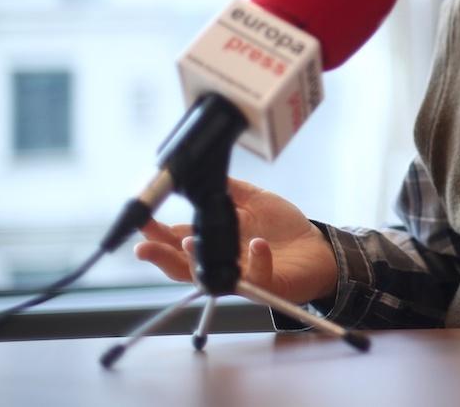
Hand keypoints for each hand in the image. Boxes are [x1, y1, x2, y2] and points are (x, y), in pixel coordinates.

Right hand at [135, 178, 338, 305]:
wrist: (317, 248)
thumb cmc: (282, 229)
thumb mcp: (255, 202)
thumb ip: (230, 192)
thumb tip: (207, 175)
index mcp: (217, 243)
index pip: (178, 241)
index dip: (158, 234)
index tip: (142, 221)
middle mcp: (223, 262)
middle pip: (183, 265)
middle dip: (161, 256)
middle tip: (143, 248)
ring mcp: (243, 275)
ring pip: (211, 276)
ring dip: (196, 261)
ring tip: (187, 242)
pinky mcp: (267, 283)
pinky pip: (257, 276)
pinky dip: (256, 260)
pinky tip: (258, 244)